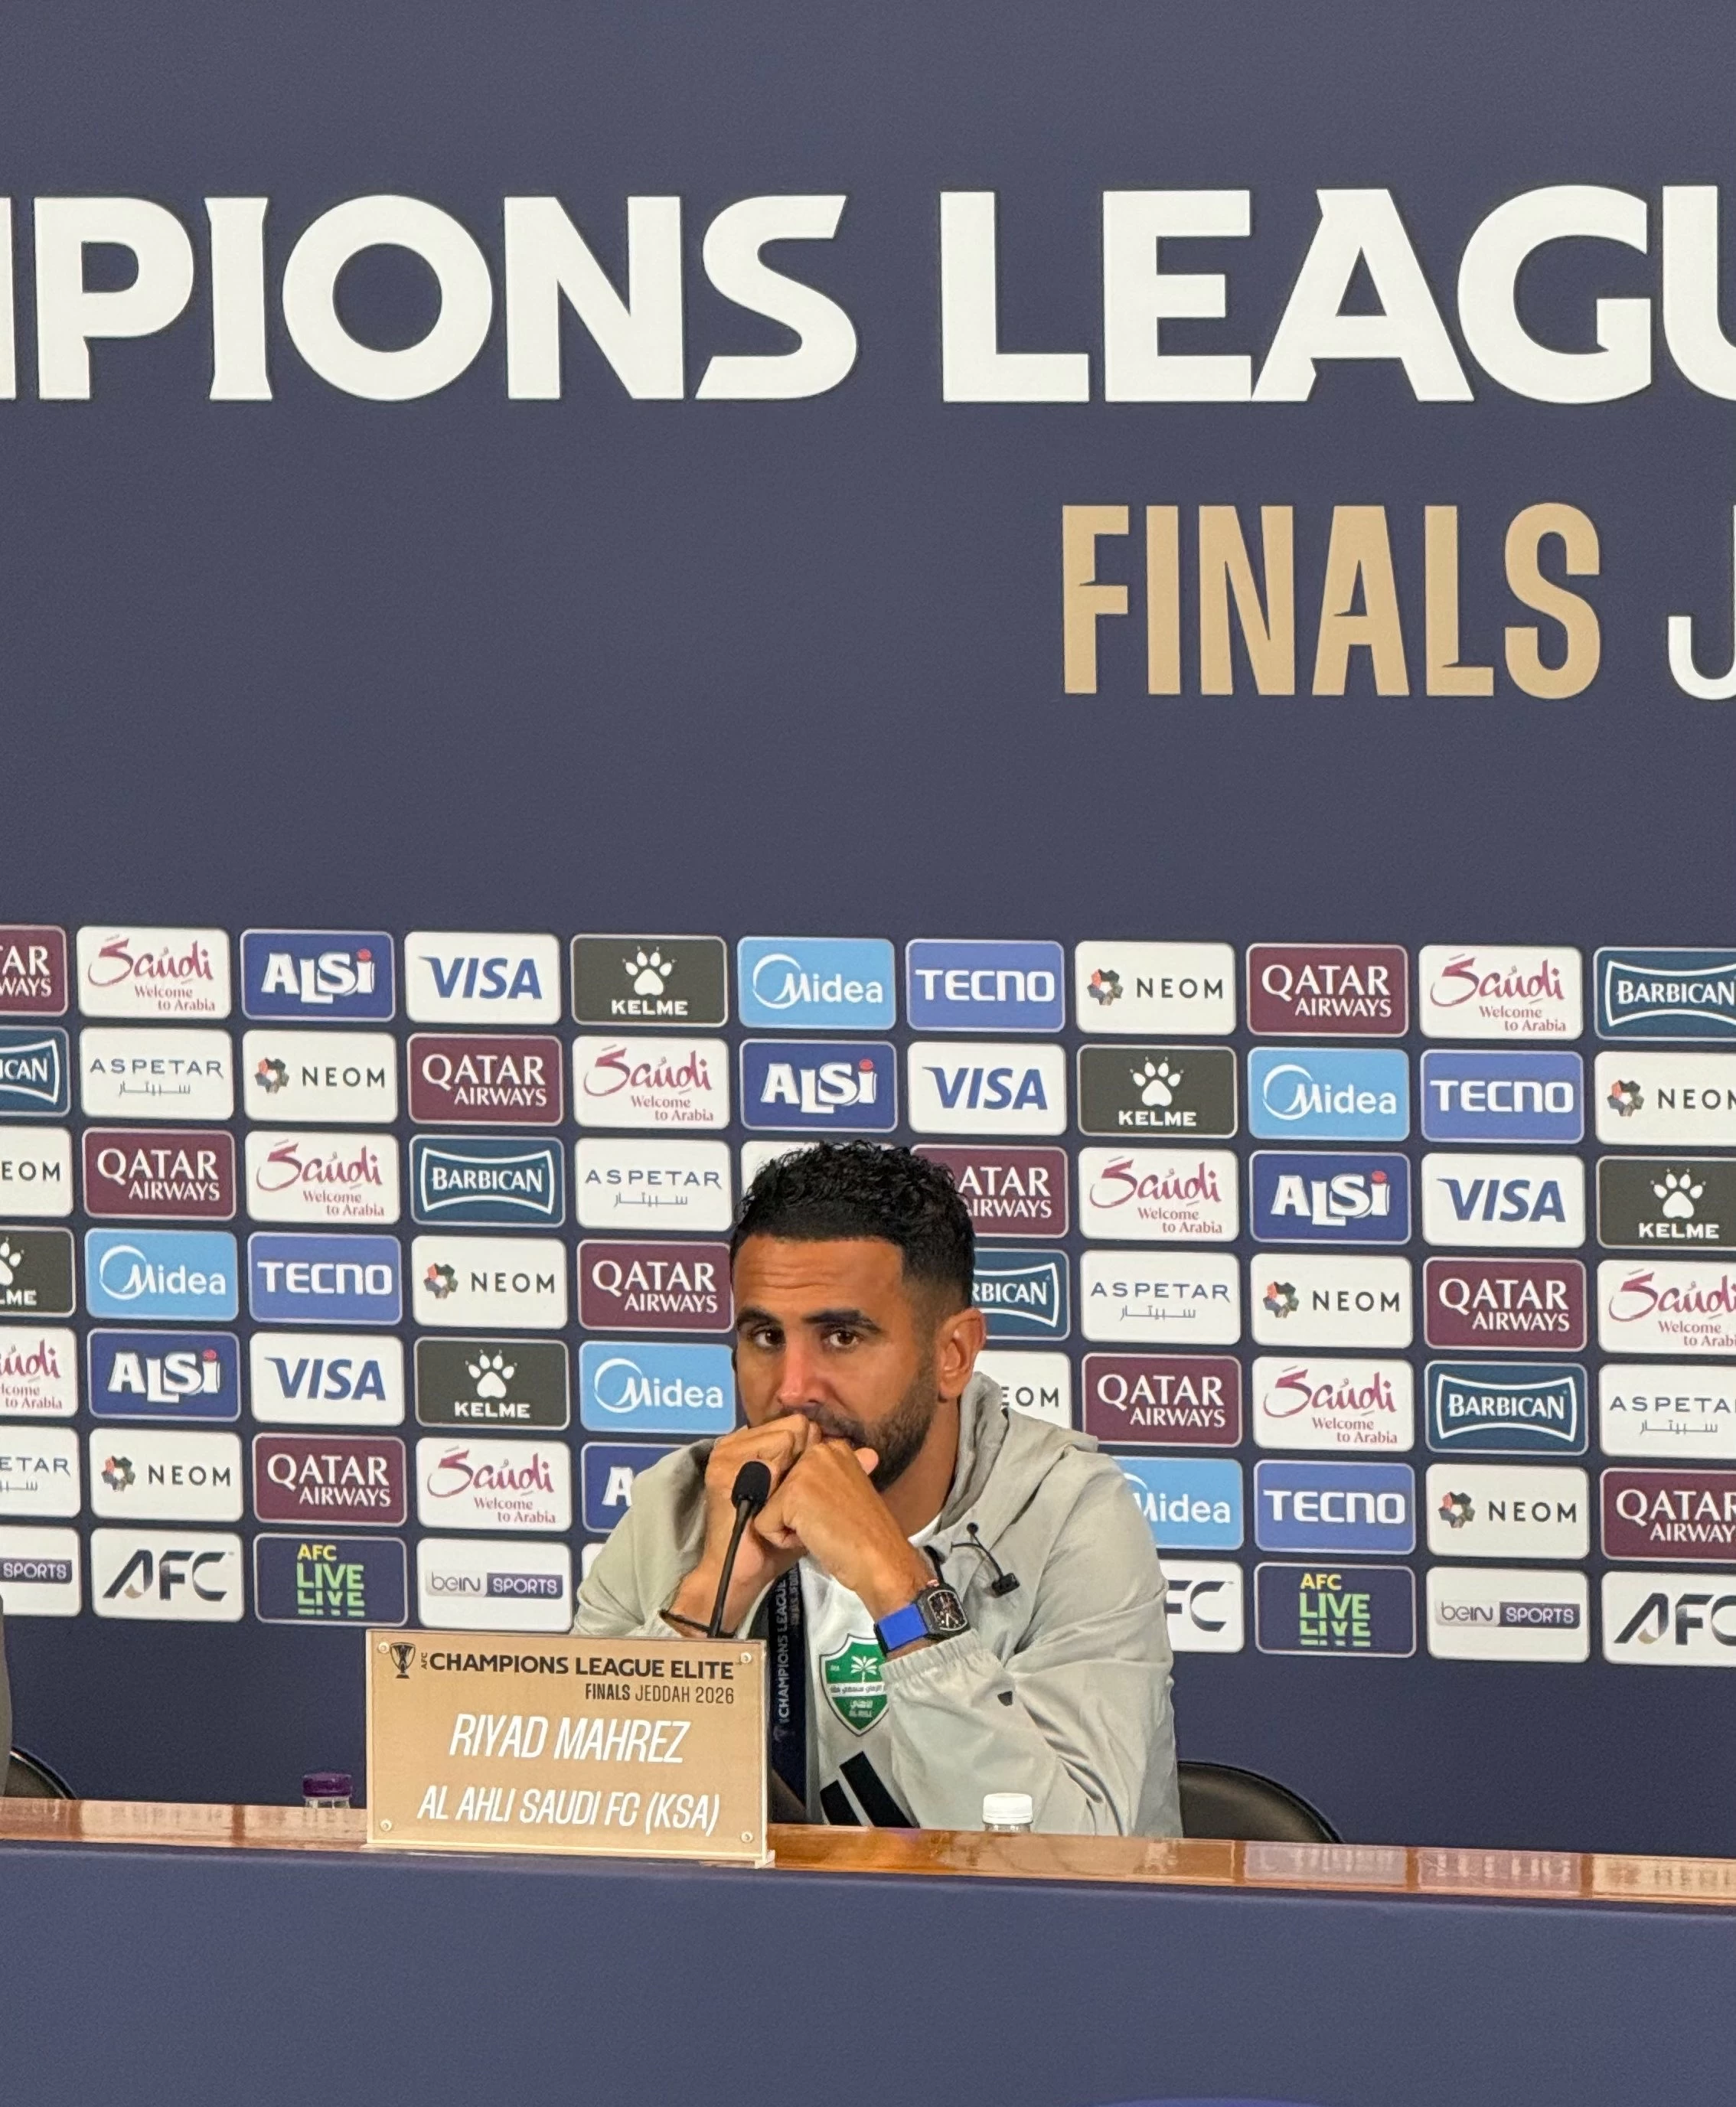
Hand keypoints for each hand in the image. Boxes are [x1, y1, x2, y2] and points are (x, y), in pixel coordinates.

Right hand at [666, 1416, 820, 1634]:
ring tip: (782, 1512)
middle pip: (793, 1428)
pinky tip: (771, 1514)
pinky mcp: (724, 1472)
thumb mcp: (810, 1500)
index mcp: (753, 1444)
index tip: (807, 1487)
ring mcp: (727, 1455)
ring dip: (791, 1480)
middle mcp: (737, 1443)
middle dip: (801, 1465)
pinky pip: (771, 1458)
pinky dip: (780, 1488)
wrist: (747, 1573)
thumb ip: (833, 1471)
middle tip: (792, 1505)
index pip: (796, 1425)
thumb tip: (871, 1454)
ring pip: (785, 1439)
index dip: (809, 1453)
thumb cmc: (779, 1540)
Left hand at [754, 1440, 934, 1623]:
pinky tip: (812, 1539)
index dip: (805, 1501)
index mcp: (834, 1449)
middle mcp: (817, 1451)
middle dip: (794, 1512)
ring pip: (768, 1506)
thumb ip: (837, 1475)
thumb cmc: (867, 1534)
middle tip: (826, 1523)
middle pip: (777, 1487)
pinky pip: (764, 1524)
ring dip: (789, 1527)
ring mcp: (803, 1471)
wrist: (880, 1560)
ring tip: (821, 1530)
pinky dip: (782, 1541)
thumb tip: (860, 1456)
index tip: (831, 1512)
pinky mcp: (790, 1496)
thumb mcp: (852, 1492)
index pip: (793, 1473)